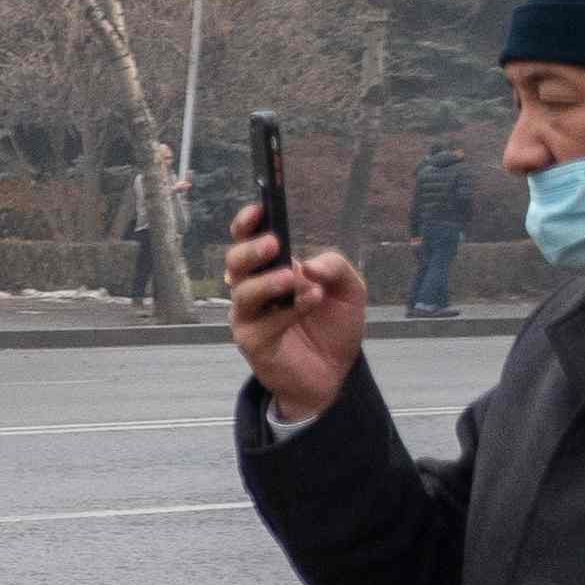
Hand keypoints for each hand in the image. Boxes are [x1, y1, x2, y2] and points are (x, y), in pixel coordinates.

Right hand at [226, 216, 363, 427]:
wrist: (336, 374)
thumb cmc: (333, 327)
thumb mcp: (349, 290)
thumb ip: (335, 268)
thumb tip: (309, 266)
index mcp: (270, 270)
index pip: (247, 241)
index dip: (247, 224)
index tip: (259, 210)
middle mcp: (253, 291)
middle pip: (235, 263)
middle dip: (250, 251)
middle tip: (274, 245)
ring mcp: (249, 318)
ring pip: (243, 293)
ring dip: (268, 282)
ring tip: (294, 279)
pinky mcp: (253, 343)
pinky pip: (262, 324)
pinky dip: (287, 311)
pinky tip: (310, 302)